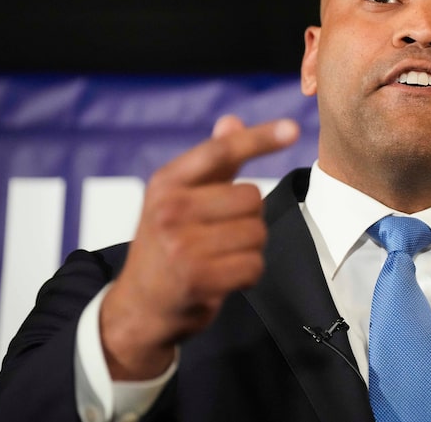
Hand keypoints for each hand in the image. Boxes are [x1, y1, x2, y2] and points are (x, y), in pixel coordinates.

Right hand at [99, 114, 298, 379]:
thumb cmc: (166, 245)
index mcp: (167, 182)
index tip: (291, 129)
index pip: (221, 152)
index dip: (259, 138)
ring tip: (221, 257)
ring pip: (257, 233)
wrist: (139, 307)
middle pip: (252, 198)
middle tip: (222, 235)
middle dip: (249, 219)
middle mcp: (170, 209)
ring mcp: (181, 244)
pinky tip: (225, 277)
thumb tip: (232, 121)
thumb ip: (212, 164)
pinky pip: (254, 265)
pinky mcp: (197, 278)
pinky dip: (249, 274)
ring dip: (250, 248)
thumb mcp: (178, 199)